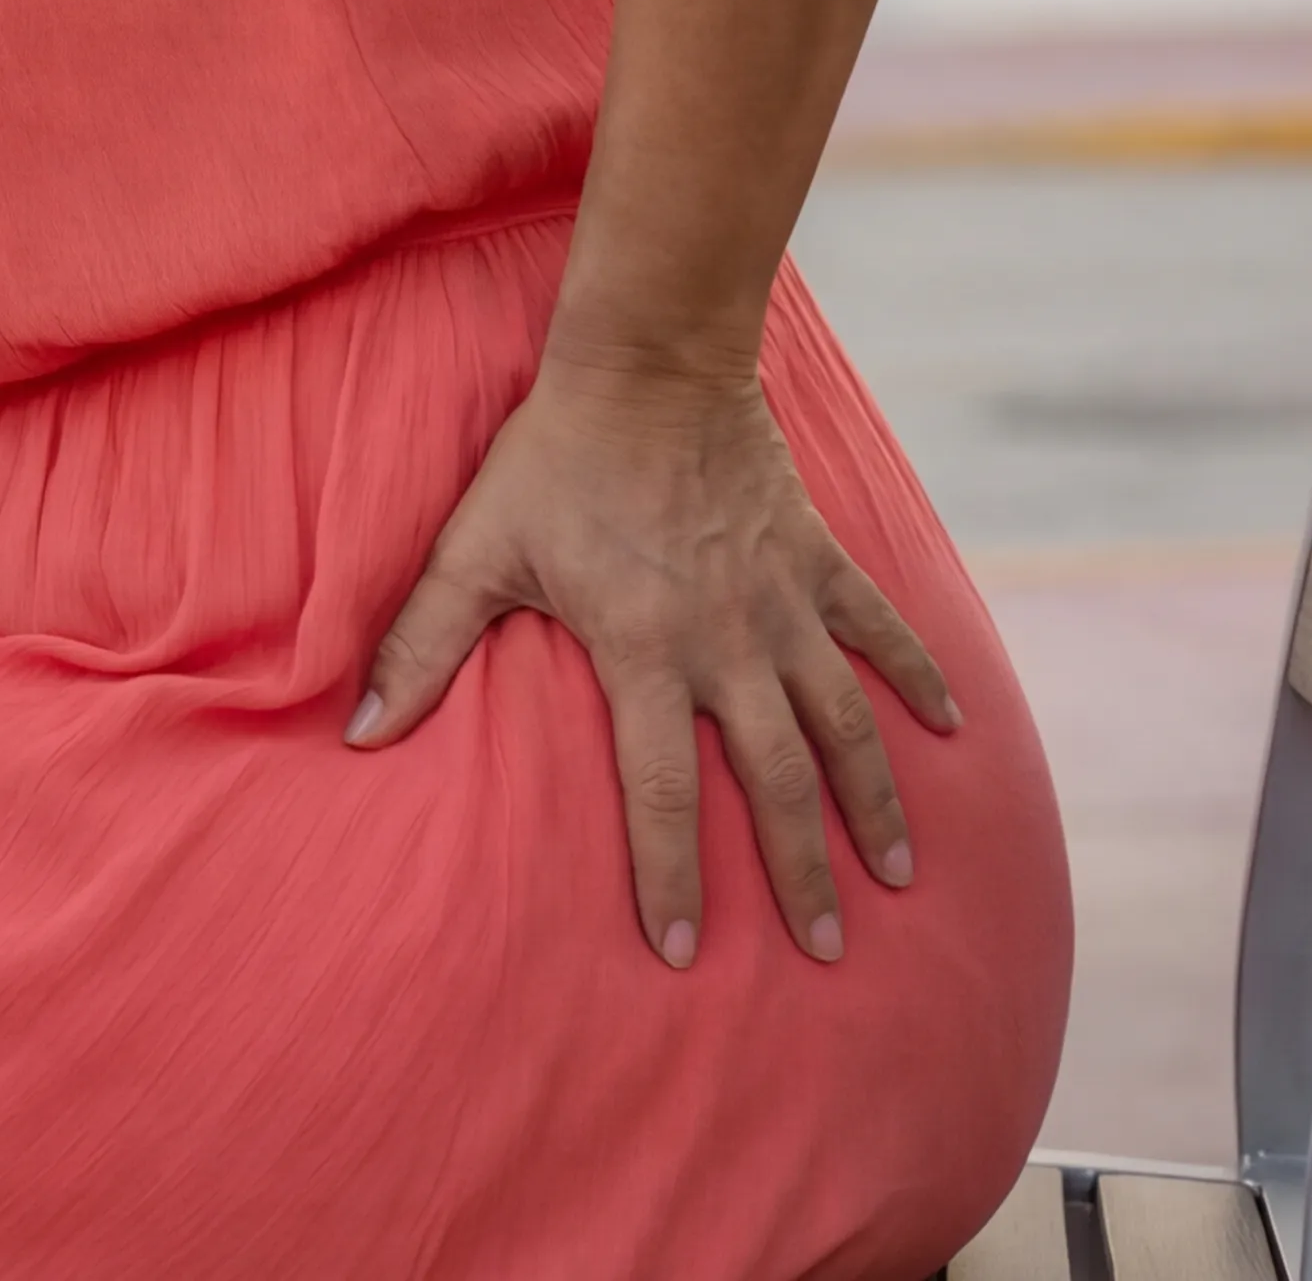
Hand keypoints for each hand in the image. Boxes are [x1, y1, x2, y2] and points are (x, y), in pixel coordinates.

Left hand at [349, 353, 958, 971]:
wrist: (648, 360)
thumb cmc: (551, 458)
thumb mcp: (474, 549)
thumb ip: (420, 644)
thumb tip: (358, 734)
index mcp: (644, 650)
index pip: (659, 790)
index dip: (669, 874)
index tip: (681, 952)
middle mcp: (728, 641)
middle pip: (775, 780)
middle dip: (800, 872)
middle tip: (823, 950)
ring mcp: (784, 602)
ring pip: (844, 722)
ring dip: (874, 800)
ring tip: (898, 875)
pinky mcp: (820, 559)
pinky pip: (883, 630)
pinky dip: (921, 676)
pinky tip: (953, 730)